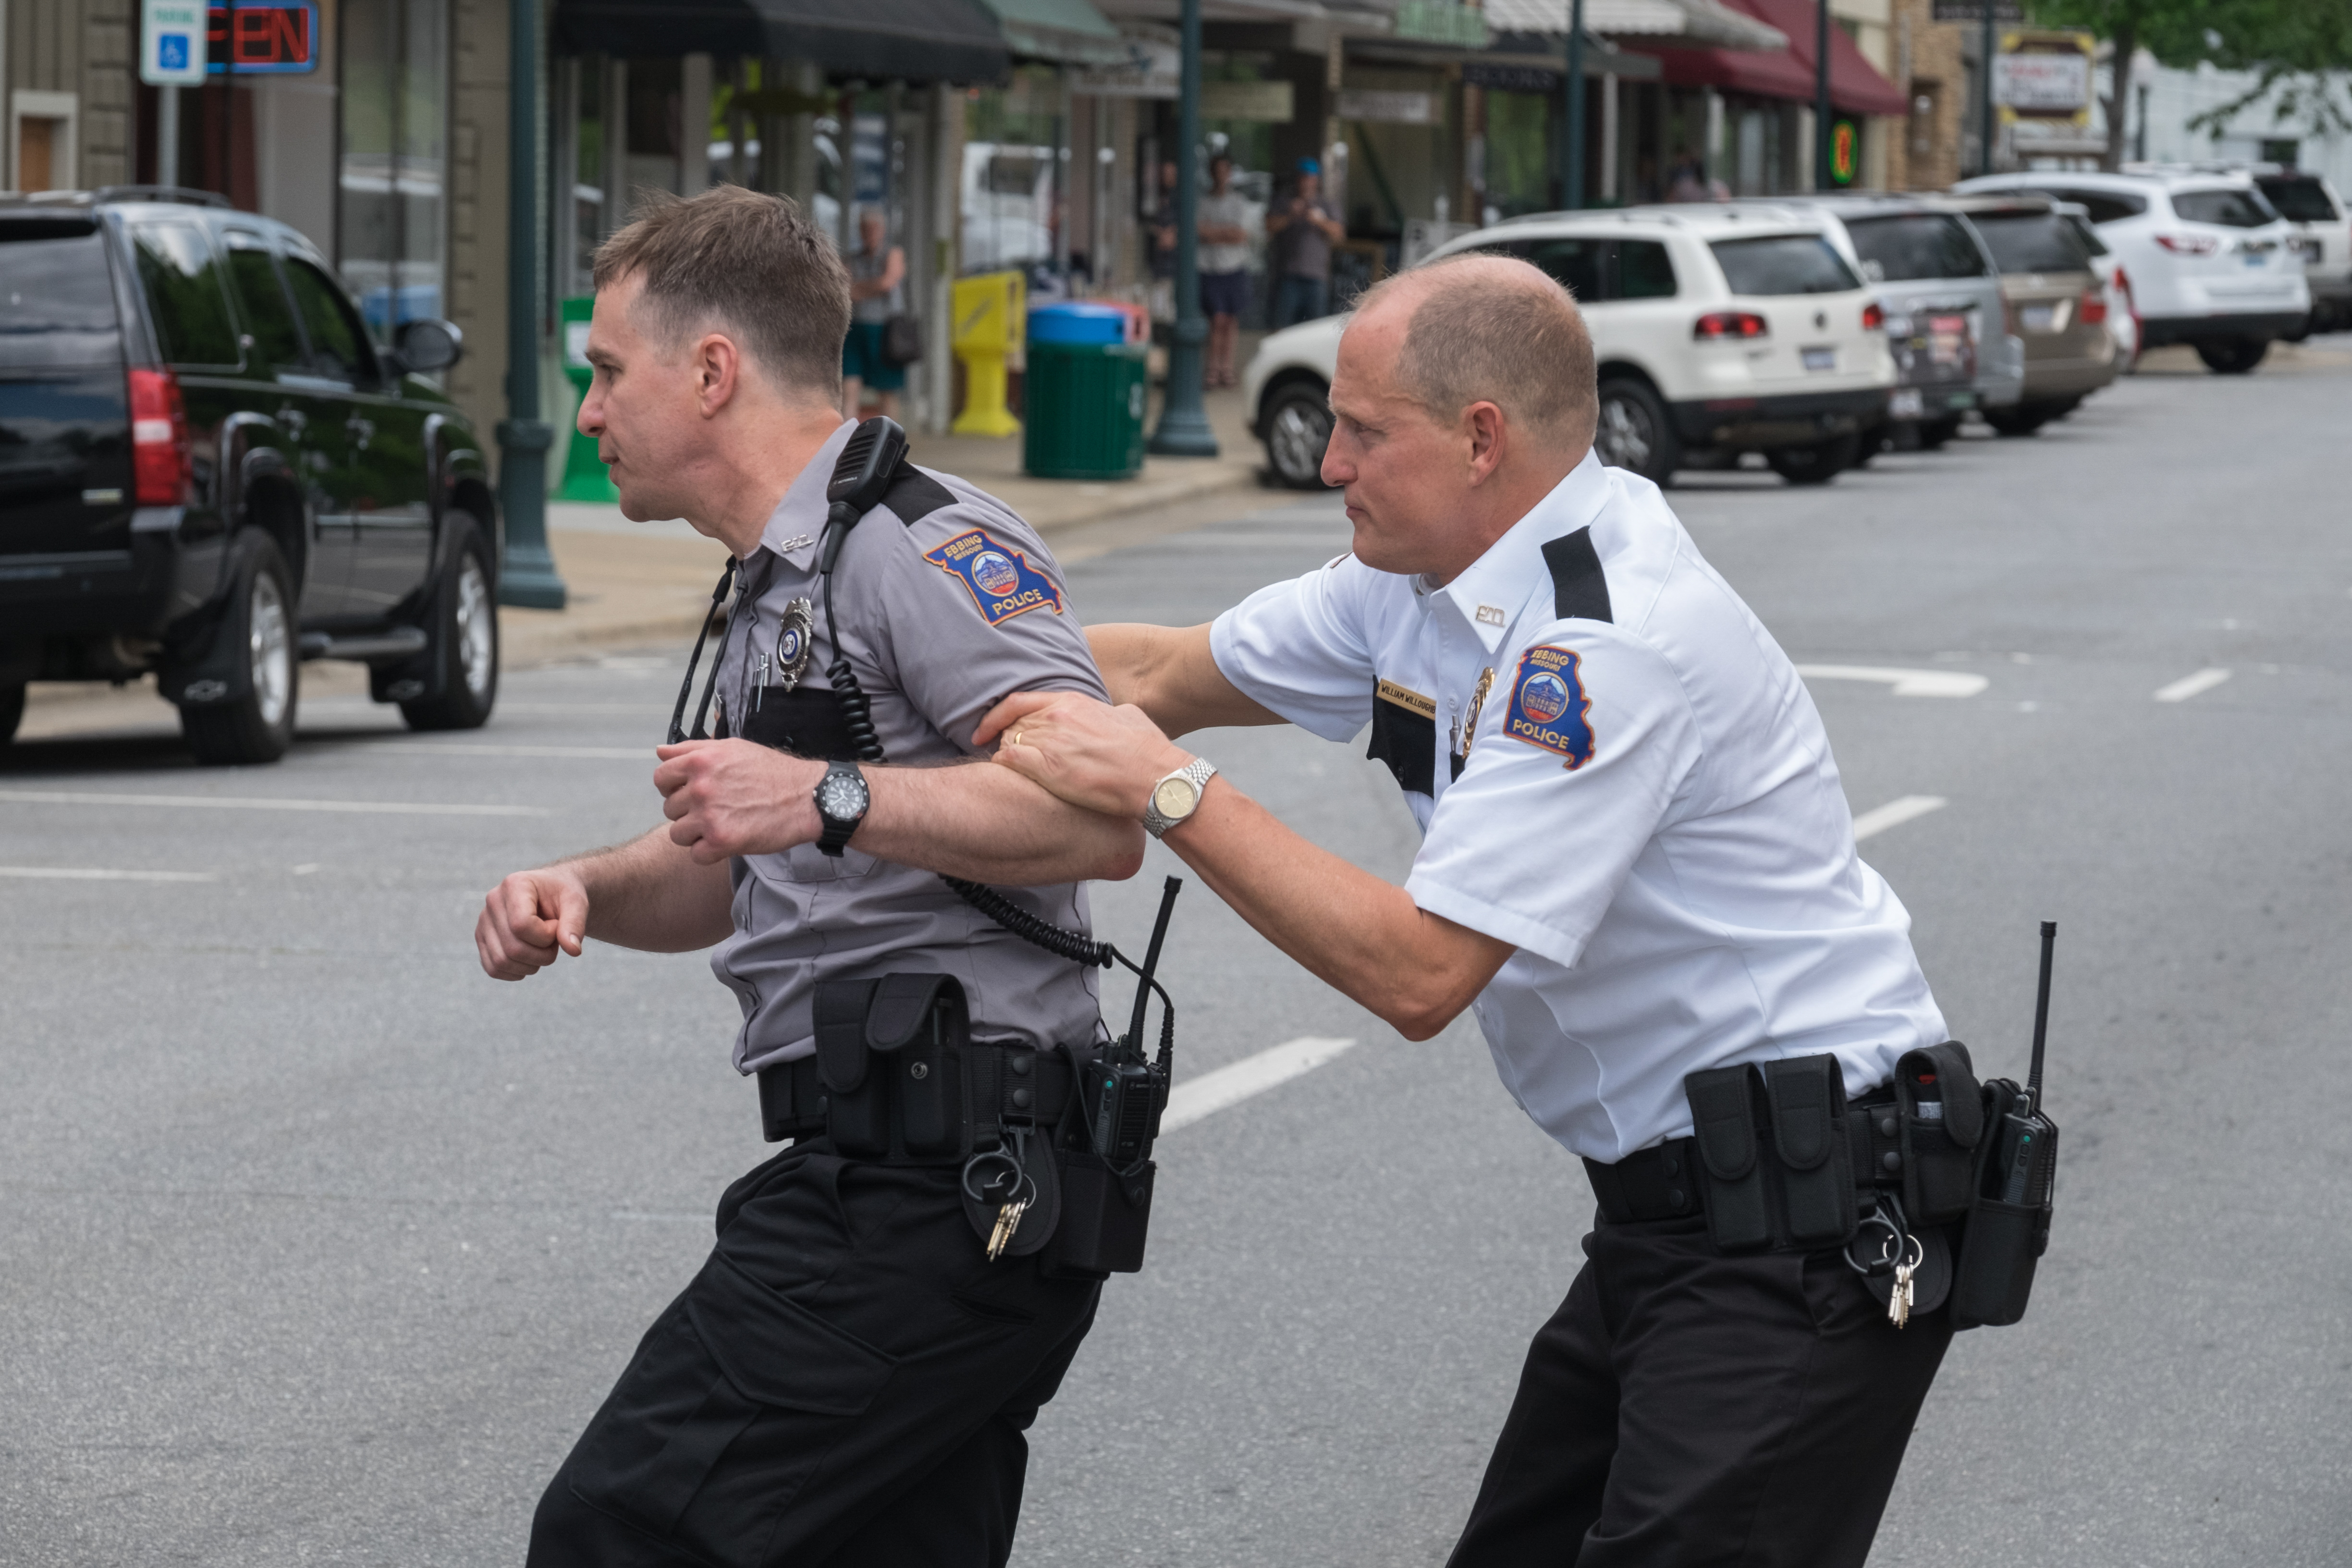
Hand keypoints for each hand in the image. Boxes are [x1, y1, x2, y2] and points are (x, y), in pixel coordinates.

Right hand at [477, 866, 589, 979]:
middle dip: (543, 954)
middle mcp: (493, 901)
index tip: (557, 925)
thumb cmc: (563, 896)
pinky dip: (516, 972)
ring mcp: (484, 921)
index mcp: (514, 884)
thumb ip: (575, 923)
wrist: (552, 894)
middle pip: (513, 948)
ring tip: (542, 947)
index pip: (521, 925)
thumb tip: (573, 950)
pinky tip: (531, 960)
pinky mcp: (482, 938)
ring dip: (531, 965)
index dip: (546, 936)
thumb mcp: (576, 902)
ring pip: (502, 962)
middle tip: (554, 941)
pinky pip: (493, 969)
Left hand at [653, 739, 820, 863]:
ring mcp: (710, 816)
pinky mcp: (722, 841)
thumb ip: (692, 748)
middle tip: (715, 809)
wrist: (806, 797)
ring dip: (696, 833)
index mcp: (701, 761)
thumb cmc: (772, 771)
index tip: (689, 791)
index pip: (661, 778)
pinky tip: (726, 841)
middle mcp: (701, 788)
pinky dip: (709, 852)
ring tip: (719, 825)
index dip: (673, 786)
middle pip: (669, 808)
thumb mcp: (732, 747)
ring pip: (678, 834)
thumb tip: (660, 751)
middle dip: (688, 810)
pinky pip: (696, 855)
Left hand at [976, 691, 1191, 818]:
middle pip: (1012, 724)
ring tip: (1012, 767)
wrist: (1155, 776)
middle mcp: (1057, 717)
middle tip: (1002, 753)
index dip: (996, 714)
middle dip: (1003, 738)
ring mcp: (1052, 743)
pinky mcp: (1051, 770)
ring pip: (1008, 742)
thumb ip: (1103, 712)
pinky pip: (1010, 761)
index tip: (986, 726)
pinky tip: (1003, 772)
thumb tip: (1103, 715)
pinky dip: (1002, 765)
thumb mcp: (1126, 715)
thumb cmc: (1147, 750)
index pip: (1019, 701)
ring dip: (1005, 754)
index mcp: (1073, 701)